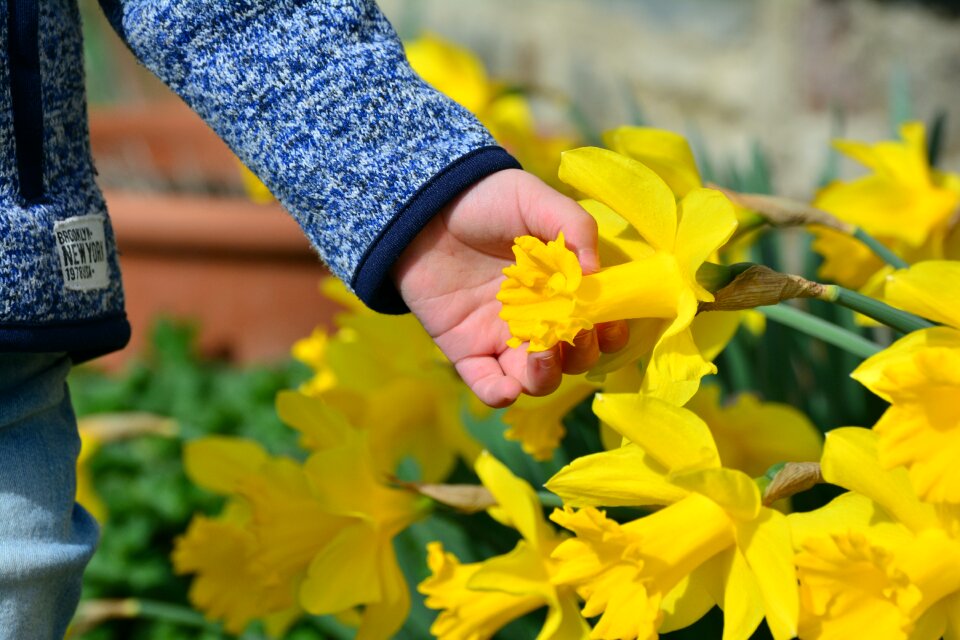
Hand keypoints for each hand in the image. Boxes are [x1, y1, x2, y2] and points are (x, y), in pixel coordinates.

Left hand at [392, 169, 628, 407]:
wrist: (423, 207)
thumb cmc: (484, 200)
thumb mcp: (533, 200)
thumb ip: (572, 227)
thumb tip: (596, 274)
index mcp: (561, 288)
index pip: (597, 322)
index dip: (609, 330)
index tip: (609, 322)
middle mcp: (537, 318)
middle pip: (572, 357)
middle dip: (581, 353)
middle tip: (574, 332)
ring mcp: (502, 337)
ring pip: (536, 379)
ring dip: (546, 376)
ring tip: (542, 354)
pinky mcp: (466, 349)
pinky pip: (487, 385)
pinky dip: (499, 394)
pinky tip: (504, 388)